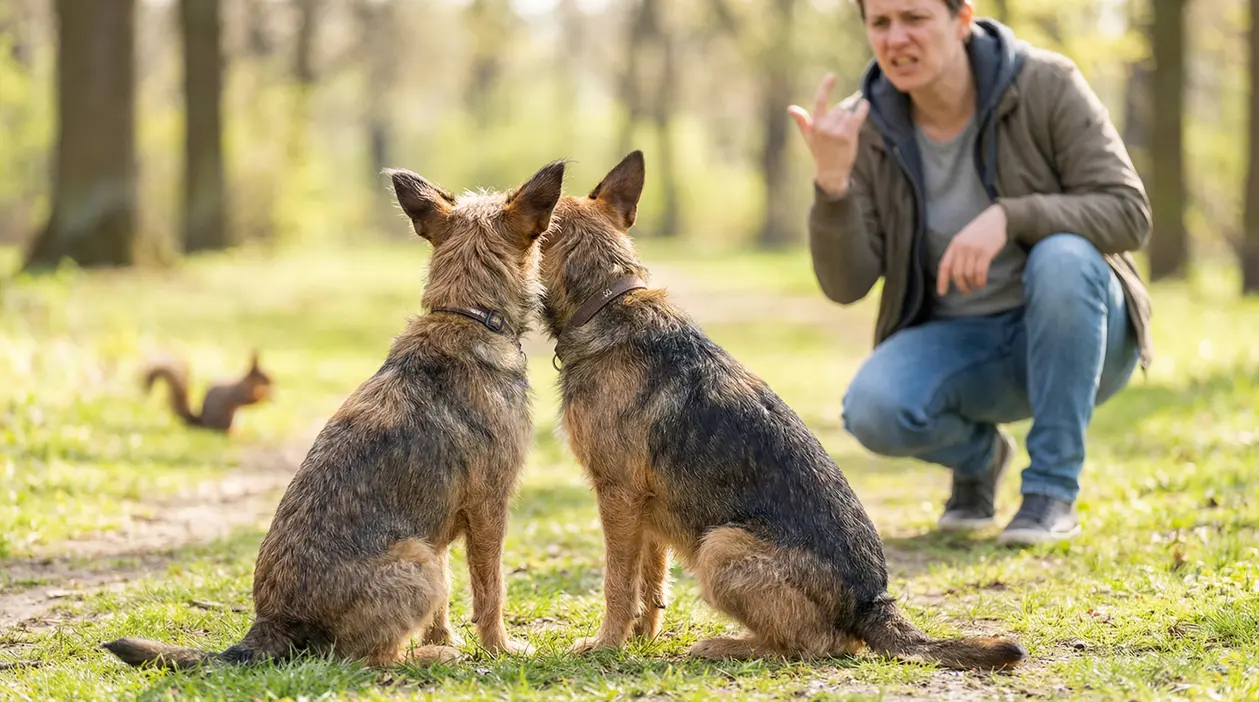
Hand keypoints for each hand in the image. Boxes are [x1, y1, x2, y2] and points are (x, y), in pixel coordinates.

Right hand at [788, 73, 869, 196]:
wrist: (831, 172)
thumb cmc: (820, 153)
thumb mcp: (809, 137)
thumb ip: (802, 121)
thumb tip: (790, 108)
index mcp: (815, 125)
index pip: (819, 102)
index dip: (826, 88)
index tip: (832, 76)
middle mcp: (824, 127)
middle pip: (840, 108)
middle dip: (844, 112)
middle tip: (843, 125)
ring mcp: (836, 131)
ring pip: (848, 112)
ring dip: (851, 115)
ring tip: (848, 126)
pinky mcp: (848, 135)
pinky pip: (857, 116)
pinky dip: (862, 109)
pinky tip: (865, 104)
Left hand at [937, 204, 1008, 295]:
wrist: (996, 219)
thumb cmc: (979, 231)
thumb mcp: (963, 238)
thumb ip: (957, 253)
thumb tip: (952, 273)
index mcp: (954, 245)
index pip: (944, 266)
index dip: (942, 281)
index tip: (942, 293)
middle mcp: (962, 248)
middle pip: (957, 273)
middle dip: (961, 285)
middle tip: (966, 291)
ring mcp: (974, 250)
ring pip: (969, 274)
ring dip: (972, 284)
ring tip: (975, 286)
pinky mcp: (986, 252)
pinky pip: (980, 272)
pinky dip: (980, 281)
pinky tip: (981, 284)